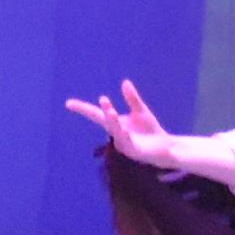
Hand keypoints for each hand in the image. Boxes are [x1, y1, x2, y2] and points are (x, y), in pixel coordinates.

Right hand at [62, 80, 193, 174]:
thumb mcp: (141, 112)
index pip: (95, 114)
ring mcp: (124, 144)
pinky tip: (124, 130)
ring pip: (116, 132)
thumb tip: (124, 82)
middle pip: (106, 121)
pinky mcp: (135, 152)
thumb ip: (132, 99)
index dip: (82, 109)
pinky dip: (125, 136)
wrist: (165, 148)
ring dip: (114, 122)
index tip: (68, 103)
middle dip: (104, 111)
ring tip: (111, 111)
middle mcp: (116, 134)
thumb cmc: (150, 130)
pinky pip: (128, 144)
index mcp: (115, 123)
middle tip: (103, 100)